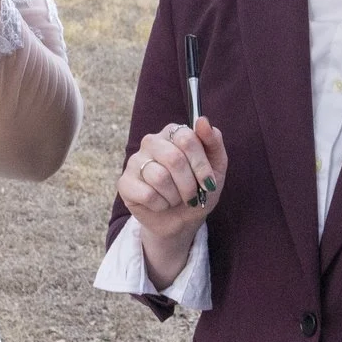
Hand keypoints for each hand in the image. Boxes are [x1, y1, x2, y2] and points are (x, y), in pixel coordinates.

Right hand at [115, 118, 226, 279]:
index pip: (187, 138)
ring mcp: (134, 161)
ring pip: (160, 177)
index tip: (208, 183)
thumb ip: (214, 142)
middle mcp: (151, 142)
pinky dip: (161, 205)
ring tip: (175, 198)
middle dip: (189, 184)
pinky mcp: (124, 182)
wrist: (182, 221)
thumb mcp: (216, 168)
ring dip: (175, 196)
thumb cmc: (199, 190)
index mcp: (173, 133)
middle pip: (173, 158)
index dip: (200, 165)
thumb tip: (202, 120)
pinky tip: (161, 204)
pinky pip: (147, 194)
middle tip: (192, 196)